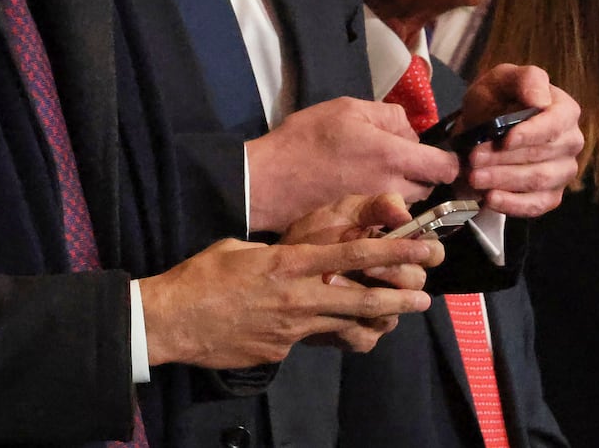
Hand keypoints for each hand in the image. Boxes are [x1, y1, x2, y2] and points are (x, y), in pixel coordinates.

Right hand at [140, 226, 438, 367]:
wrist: (173, 320)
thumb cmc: (200, 277)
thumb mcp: (237, 250)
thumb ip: (271, 256)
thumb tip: (287, 262)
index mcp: (285, 264)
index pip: (349, 256)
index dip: (391, 251)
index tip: (422, 248)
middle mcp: (296, 296)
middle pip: (362, 298)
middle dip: (398, 297)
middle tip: (425, 296)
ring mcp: (291, 328)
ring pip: (344, 323)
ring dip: (373, 319)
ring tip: (394, 317)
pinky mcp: (281, 350)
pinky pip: (308, 338)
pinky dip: (317, 330)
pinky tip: (308, 327)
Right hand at [246, 98, 459, 232]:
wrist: (270, 179)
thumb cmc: (306, 139)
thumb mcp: (347, 109)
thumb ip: (389, 115)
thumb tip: (410, 133)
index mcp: (394, 157)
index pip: (447, 168)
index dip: (450, 160)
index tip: (437, 153)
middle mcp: (394, 188)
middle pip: (429, 186)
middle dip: (420, 173)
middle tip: (396, 158)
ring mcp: (380, 209)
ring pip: (409, 201)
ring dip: (402, 189)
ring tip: (373, 173)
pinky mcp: (365, 222)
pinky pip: (387, 212)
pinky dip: (382, 202)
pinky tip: (360, 190)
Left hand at [280, 193, 440, 350]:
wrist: (274, 272)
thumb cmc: (312, 238)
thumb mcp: (339, 213)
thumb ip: (374, 207)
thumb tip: (404, 213)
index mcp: (395, 251)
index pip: (432, 253)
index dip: (424, 251)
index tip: (402, 243)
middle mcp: (394, 283)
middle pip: (416, 283)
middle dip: (391, 273)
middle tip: (364, 265)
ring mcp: (380, 311)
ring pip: (393, 313)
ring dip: (362, 297)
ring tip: (329, 281)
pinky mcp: (360, 334)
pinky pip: (366, 336)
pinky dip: (346, 323)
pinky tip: (326, 310)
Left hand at [459, 64, 582, 216]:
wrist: (481, 127)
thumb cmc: (495, 99)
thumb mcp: (502, 79)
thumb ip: (524, 80)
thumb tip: (540, 99)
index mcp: (564, 110)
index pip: (555, 124)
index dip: (531, 134)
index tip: (505, 139)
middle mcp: (570, 142)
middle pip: (542, 155)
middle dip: (505, 158)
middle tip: (473, 159)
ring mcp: (563, 170)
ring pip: (539, 181)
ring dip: (504, 180)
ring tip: (474, 177)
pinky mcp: (550, 194)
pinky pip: (538, 204)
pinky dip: (513, 204)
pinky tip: (490, 198)